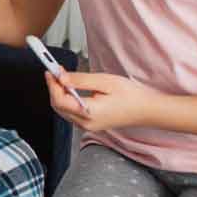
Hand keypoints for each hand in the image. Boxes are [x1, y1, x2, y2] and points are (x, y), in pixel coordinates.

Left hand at [44, 71, 161, 131]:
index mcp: (89, 113)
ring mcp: (88, 126)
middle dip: (54, 88)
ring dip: (59, 93)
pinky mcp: (91, 124)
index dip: (52, 84)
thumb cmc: (130, 95)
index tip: (50, 70)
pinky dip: (67, 99)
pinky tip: (70, 87)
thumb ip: (80, 80)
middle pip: (58, 106)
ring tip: (62, 76)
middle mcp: (86, 123)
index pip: (59, 100)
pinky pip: (71, 112)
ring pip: (63, 110)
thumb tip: (60, 77)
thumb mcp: (104, 81)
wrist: (147, 110)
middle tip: (54, 71)